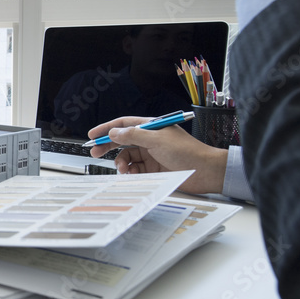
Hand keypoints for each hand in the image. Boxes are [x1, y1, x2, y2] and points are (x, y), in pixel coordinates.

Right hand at [87, 116, 227, 193]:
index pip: (124, 124)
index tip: (93, 135)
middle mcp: (150, 139)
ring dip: (122, 163)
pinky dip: (131, 172)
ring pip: (128, 157)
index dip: (107, 128)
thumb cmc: (187, 152)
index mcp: (151, 127)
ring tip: (124, 169)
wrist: (205, 172)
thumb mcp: (157, 140)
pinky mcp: (154, 168)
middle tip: (96, 152)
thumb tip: (114, 132)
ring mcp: (152, 154)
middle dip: (109, 146)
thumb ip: (133, 135)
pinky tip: (133, 174)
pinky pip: (136, 169)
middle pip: (123, 140)